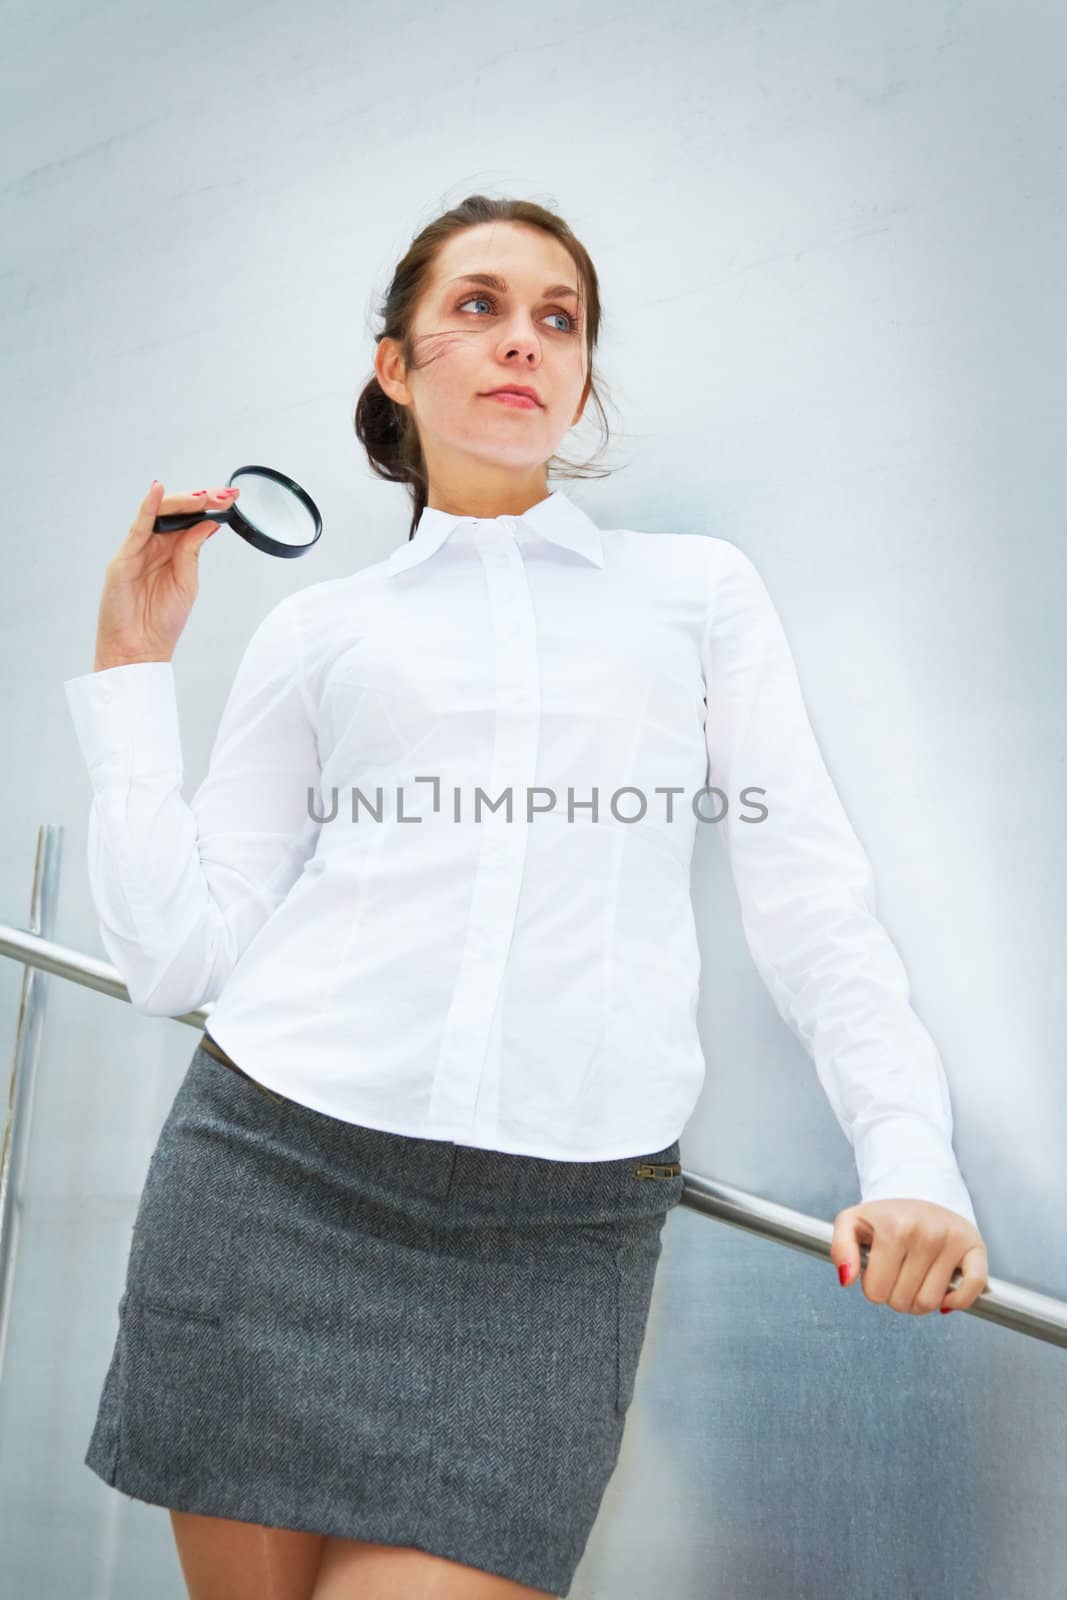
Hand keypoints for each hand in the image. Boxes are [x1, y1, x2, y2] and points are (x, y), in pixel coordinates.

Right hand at [93, 480, 239, 669]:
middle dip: (200, 500)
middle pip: (175, 513)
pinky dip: (147, 508)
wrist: (140, 650)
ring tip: (204, 496)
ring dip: (181, 501)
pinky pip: (136, 528)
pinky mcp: (123, 558)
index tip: (231, 498)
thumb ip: (193, 552)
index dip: (208, 508)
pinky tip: (158, 491)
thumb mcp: (187, 583)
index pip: (189, 521)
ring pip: (158, 515)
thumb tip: (208, 524)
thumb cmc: (161, 622)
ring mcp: (137, 550)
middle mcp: (153, 547)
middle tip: (224, 495)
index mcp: (171, 553)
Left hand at [830, 1199, 988, 1315]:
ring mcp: (952, 1240)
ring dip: (920, 1301)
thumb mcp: (852, 1223)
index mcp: (894, 1227)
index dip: (873, 1287)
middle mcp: (926, 1233)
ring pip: (930, 1304)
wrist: (922, 1192)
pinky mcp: (975, 1248)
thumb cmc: (887, 1216)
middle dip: (895, 1295)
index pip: (876, 1292)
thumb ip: (839, 1249)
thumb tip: (846, 1280)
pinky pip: (970, 1291)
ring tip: (915, 1278)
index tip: (877, 1271)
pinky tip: (944, 1293)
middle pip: (902, 1302)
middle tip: (897, 1274)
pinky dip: (956, 1301)